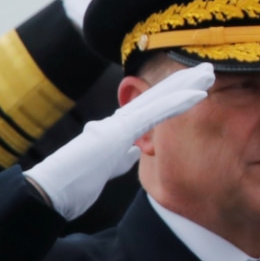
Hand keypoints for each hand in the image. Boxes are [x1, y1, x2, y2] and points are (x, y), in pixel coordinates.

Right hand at [24, 63, 215, 218]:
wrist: (49, 192)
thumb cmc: (73, 183)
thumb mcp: (106, 167)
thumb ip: (120, 155)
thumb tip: (133, 150)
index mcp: (117, 130)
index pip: (152, 108)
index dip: (173, 94)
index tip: (196, 86)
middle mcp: (118, 121)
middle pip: (156, 96)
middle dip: (183, 81)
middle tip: (209, 68)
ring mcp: (117, 124)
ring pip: (158, 98)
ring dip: (186, 83)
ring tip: (210, 72)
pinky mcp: (118, 132)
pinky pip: (154, 114)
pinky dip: (177, 102)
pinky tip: (198, 95)